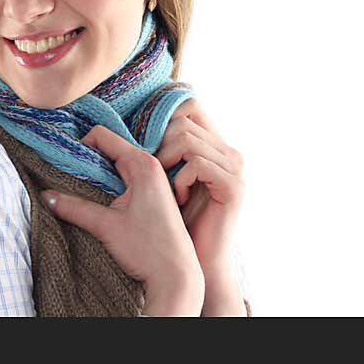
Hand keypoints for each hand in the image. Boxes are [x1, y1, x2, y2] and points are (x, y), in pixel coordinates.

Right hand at [40, 124, 202, 309]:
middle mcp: (151, 166)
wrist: (178, 278)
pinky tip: (98, 198)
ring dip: (97, 172)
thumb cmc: (150, 250)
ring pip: (116, 163)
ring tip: (79, 186)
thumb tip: (45, 197)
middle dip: (86, 158)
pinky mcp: (153, 195)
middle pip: (109, 147)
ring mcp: (154, 180)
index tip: (65, 161)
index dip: (80, 144)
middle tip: (66, 173)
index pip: (103, 135)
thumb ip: (73, 207)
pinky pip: (124, 177)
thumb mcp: (105, 226)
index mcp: (143, 164)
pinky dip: (108, 182)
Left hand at [155, 98, 244, 269]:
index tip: (144, 138)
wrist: (196, 260)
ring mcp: (235, 168)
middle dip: (159, 144)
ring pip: (187, 139)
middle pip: (182, 121)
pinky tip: (180, 198)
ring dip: (167, 161)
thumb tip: (128, 121)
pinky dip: (181, 179)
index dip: (163, 113)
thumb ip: (162, 149)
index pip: (190, 104)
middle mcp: (228, 152)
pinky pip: (198, 163)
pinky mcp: (233, 186)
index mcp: (213, 145)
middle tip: (155, 172)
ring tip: (167, 186)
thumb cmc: (175, 219)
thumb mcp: (165, 176)